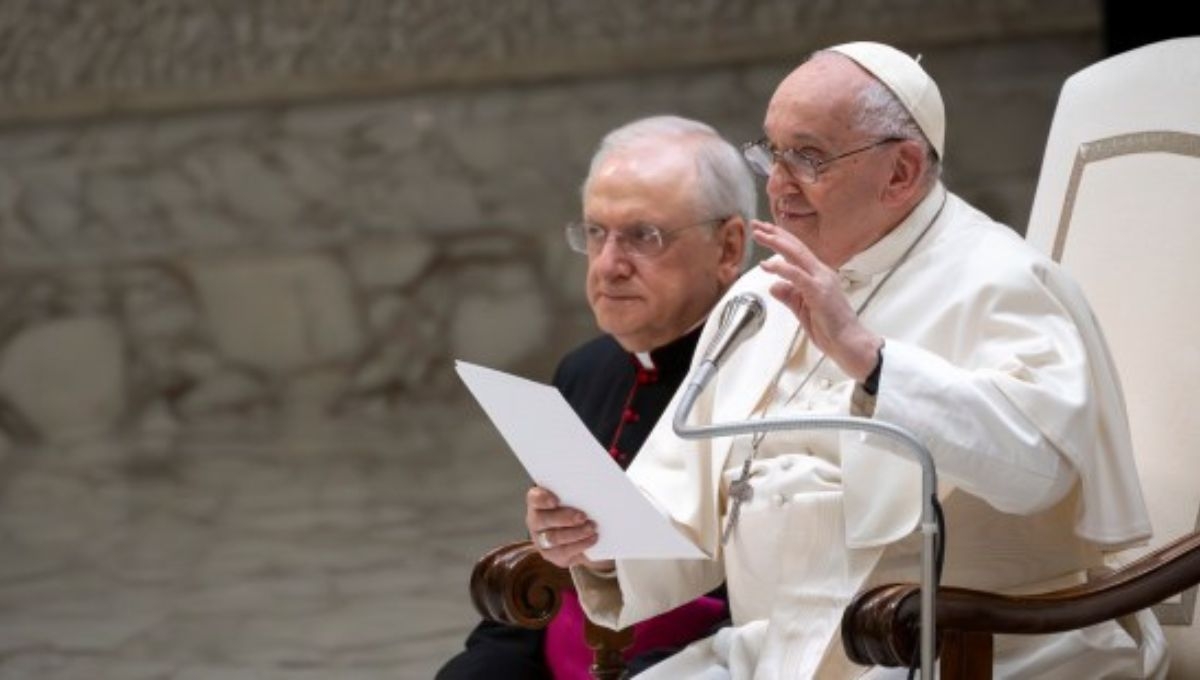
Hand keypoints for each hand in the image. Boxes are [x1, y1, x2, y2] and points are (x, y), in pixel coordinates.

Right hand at [525, 486, 607, 569]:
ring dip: (575, 533)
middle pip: (542, 520)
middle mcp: (536, 521)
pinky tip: (593, 538)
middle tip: (582, 516)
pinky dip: (580, 544)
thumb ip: (576, 495)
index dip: (542, 499)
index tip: (555, 501)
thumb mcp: (574, 499)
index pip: (534, 498)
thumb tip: (593, 492)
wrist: (579, 534)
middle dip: (563, 518)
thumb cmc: (575, 508)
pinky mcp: (552, 555)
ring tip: (591, 527)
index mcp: (538, 503)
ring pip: (553, 538)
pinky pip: (564, 552)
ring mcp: (541, 540)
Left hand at [752, 220, 882, 380]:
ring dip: (776, 243)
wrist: (849, 343)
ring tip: (759, 235)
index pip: (797, 251)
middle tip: (757, 225)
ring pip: (796, 254)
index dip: (780, 239)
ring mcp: (822, 280)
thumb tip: (773, 286)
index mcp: (819, 275)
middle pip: (795, 247)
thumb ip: (789, 296)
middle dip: (774, 234)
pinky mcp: (819, 292)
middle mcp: (822, 272)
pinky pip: (798, 275)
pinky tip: (768, 265)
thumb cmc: (830, 329)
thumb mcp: (802, 310)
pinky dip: (781, 268)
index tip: (763, 231)